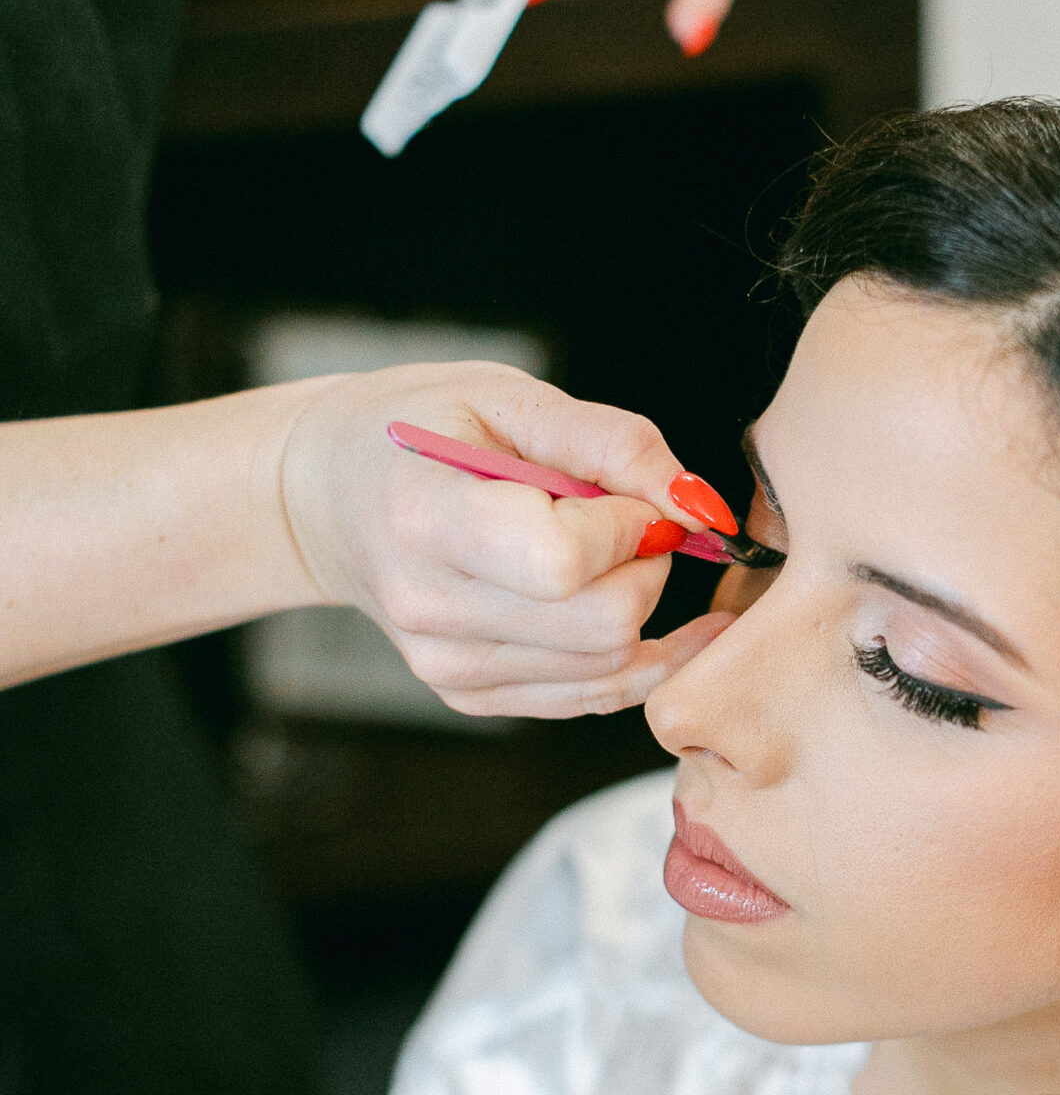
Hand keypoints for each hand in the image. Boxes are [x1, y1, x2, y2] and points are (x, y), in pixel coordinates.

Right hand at [279, 365, 733, 716]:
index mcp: (426, 520)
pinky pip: (592, 694)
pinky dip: (632, 652)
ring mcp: (449, 667)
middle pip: (603, 626)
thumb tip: (696, 505)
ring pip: (610, 667)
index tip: (623, 492)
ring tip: (610, 549)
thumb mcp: (504, 397)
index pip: (565, 561)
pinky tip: (632, 600)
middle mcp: (431, 610)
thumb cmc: (414, 431)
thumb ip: (611, 442)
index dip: (626, 526)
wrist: (327, 499)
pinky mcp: (471, 696)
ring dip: (641, 606)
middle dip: (647, 568)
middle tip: (627, 519)